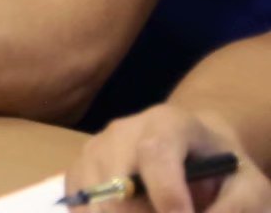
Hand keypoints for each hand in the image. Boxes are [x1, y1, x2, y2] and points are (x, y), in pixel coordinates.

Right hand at [67, 106, 268, 212]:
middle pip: (114, 180)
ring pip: (93, 198)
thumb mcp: (250, 188)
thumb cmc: (224, 171)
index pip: (155, 152)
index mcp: (168, 124)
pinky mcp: (81, 170)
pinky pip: (79, 206)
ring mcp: (95, 148)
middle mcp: (122, 130)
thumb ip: (234, 209)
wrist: (196, 149)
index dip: (166, 193)